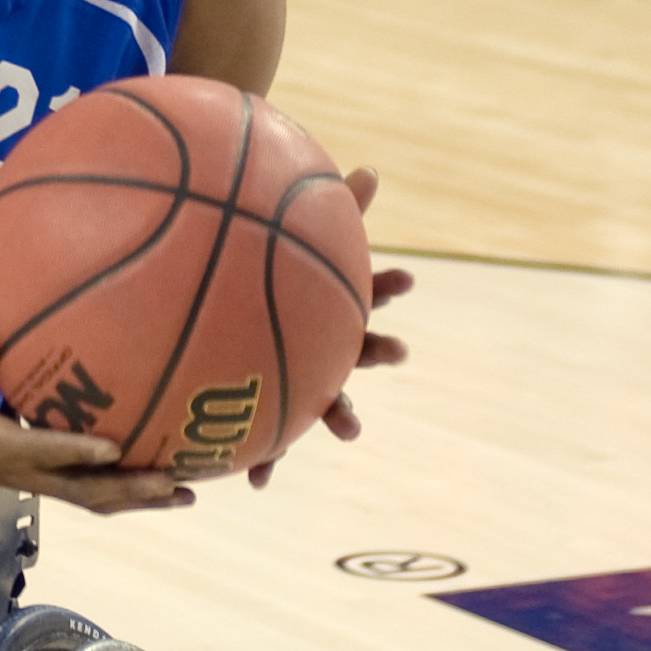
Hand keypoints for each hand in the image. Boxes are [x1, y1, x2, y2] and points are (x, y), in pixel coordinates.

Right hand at [0, 313, 190, 516]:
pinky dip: (126, 493)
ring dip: (139, 498)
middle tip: (175, 480)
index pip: (42, 451)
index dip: (77, 452)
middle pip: (84, 490)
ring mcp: (35, 479)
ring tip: (185, 492)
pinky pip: (89, 492)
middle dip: (131, 488)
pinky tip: (160, 485)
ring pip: (93, 498)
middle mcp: (22, 470)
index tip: (115, 446)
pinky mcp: (42, 477)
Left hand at [248, 166, 412, 486]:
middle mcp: (332, 342)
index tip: (407, 275)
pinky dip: (269, 458)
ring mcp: (311, 374)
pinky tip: (257, 482)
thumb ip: (326, 210)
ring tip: (350, 430)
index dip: (388, 283)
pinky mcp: (280, 405)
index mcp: (335, 305)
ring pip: (330, 397)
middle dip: (380, 350)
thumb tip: (368, 168)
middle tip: (397, 349)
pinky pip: (275, 434)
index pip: (369, 290)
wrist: (242, 316)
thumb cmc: (270, 273)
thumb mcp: (292, 239)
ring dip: (341, 415)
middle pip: (363, 347)